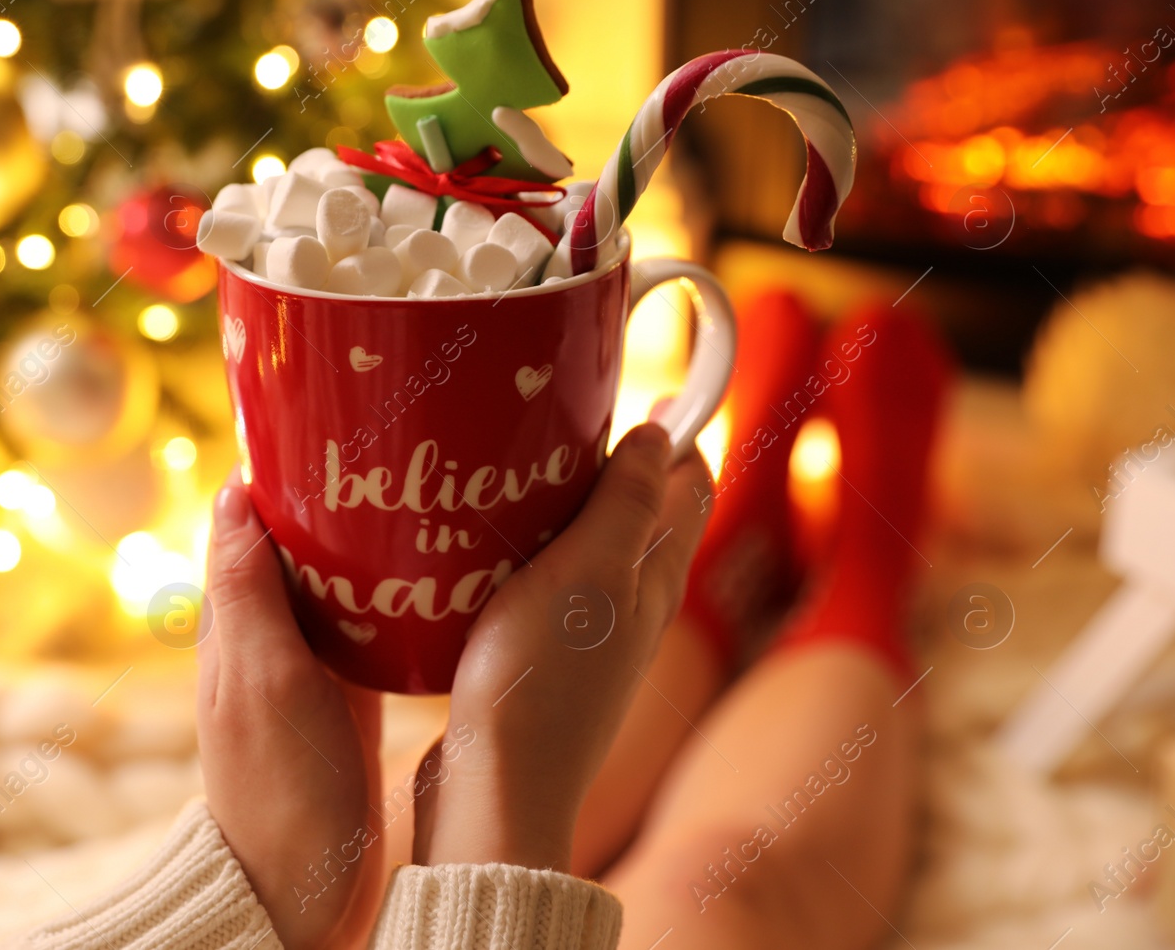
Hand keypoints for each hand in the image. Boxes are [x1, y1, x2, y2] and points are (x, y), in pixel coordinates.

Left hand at [196, 474, 384, 949]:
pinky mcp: (342, 696)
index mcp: (235, 629)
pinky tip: (429, 577)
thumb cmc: (280, 791)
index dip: (275, 470)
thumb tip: (232, 491)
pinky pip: (361, 624)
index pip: (243, 523)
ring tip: (417, 493)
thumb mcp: (264, 682)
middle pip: (292, 544)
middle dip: (331, 495)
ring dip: (361, 540)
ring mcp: (305, 669)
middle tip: (392, 448)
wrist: (303, 892)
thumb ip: (247, 594)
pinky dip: (385, 592)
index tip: (324, 422)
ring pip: (330, 581)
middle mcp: (265, 641)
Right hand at [414, 423, 711, 870]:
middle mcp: (632, 609)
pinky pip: (548, 589)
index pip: (689, 488)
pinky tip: (486, 548)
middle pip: (642, 517)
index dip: (677, 433)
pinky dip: (531, 554)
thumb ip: (626, 504)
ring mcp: (587, 640)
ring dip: (569, 507)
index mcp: (656, 579)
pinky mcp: (540, 663)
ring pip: (592, 552)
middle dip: (621, 463)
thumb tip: (658, 435)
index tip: (645, 385)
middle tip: (568, 415)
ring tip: (519, 468)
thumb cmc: (542, 679)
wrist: (492, 789)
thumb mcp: (590, 572)